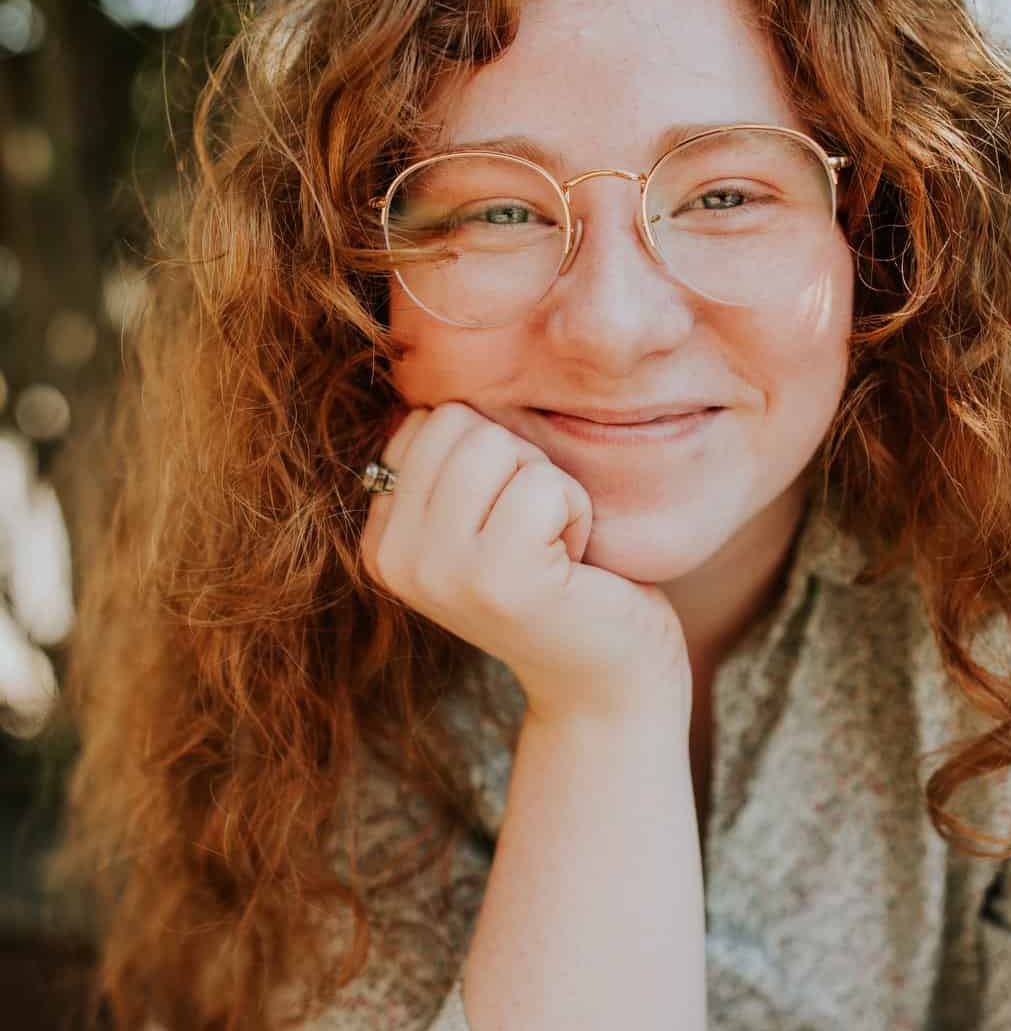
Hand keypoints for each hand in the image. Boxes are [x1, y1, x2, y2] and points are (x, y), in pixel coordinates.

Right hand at [360, 401, 689, 723]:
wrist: (609, 678)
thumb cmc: (564, 579)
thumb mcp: (490, 511)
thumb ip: (452, 457)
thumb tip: (420, 352)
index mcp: (381, 536)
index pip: (425, 417)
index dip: (493, 454)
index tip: (510, 523)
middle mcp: (392, 558)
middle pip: (457, 422)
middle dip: (522, 463)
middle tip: (538, 535)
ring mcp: (438, 573)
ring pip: (497, 446)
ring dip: (551, 487)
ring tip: (553, 549)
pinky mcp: (496, 582)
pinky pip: (545, 484)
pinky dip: (577, 512)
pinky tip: (572, 567)